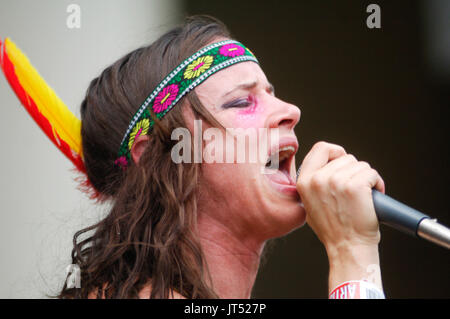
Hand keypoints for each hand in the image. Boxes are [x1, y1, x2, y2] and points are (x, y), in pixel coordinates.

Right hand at [296, 142, 385, 293]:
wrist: (347, 247)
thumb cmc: (333, 229)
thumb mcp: (310, 203)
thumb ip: (314, 183)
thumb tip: (327, 167)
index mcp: (304, 181)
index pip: (320, 148)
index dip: (335, 152)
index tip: (342, 161)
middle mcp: (318, 179)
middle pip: (345, 157)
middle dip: (355, 171)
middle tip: (355, 189)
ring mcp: (336, 181)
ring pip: (361, 165)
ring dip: (367, 178)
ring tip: (363, 196)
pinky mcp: (355, 186)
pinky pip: (372, 173)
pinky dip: (377, 184)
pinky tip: (373, 197)